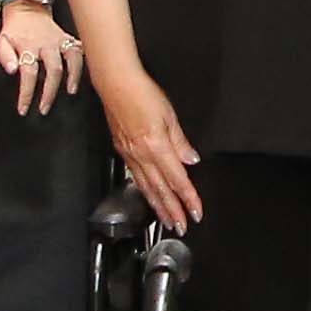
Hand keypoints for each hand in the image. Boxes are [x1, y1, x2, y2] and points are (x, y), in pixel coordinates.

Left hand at [0, 1, 82, 110]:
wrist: (27, 9)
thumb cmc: (15, 29)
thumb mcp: (2, 41)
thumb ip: (5, 57)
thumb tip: (13, 70)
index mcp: (28, 45)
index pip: (28, 73)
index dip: (27, 93)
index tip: (24, 108)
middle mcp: (47, 43)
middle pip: (53, 70)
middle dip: (50, 92)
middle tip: (44, 108)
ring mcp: (60, 41)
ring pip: (72, 59)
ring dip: (73, 77)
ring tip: (70, 92)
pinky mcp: (69, 39)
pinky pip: (80, 51)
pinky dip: (84, 63)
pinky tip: (84, 74)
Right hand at [96, 65, 200, 231]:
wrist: (115, 83)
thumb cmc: (141, 93)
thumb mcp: (169, 115)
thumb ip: (180, 141)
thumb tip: (191, 160)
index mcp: (156, 146)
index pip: (177, 179)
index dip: (188, 198)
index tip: (196, 212)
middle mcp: (142, 155)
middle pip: (161, 190)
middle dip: (172, 211)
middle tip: (181, 227)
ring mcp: (130, 154)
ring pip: (146, 187)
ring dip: (158, 206)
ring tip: (167, 219)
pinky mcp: (122, 150)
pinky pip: (135, 177)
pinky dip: (144, 191)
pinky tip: (149, 197)